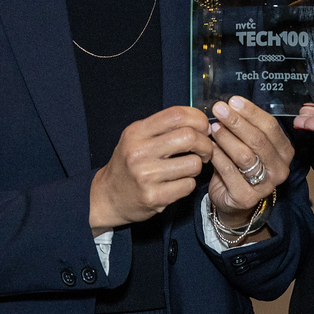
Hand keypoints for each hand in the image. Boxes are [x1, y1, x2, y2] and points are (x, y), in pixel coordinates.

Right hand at [89, 106, 212, 231]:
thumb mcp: (137, 137)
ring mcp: (146, 176)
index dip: (198, 118)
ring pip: (193, 164)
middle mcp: (139, 152)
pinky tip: (178, 183)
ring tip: (188, 168)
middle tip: (205, 149)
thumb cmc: (128, 163)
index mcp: (136, 132)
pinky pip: (188, 185)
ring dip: (197, 166)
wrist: (107, 196)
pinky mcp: (154, 198)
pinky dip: (189, 183)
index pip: (176, 115)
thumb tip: (201, 122)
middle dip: (205, 143)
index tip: (204, 127)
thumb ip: (163, 127)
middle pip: (189, 137)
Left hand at [207, 96, 293, 232]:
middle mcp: (279, 169)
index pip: (270, 126)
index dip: (251, 112)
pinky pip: (230, 172)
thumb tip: (229, 105)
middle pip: (258, 140)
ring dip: (227, 138)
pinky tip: (209, 147)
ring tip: (213, 127)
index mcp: (284, 151)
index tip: (233, 100)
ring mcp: (265, 185)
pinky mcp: (246, 197)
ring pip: (245, 156)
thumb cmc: (241, 165)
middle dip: (237, 122)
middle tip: (219, 109)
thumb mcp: (248, 145)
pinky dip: (218, 157)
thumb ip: (245, 128)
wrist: (233, 200)